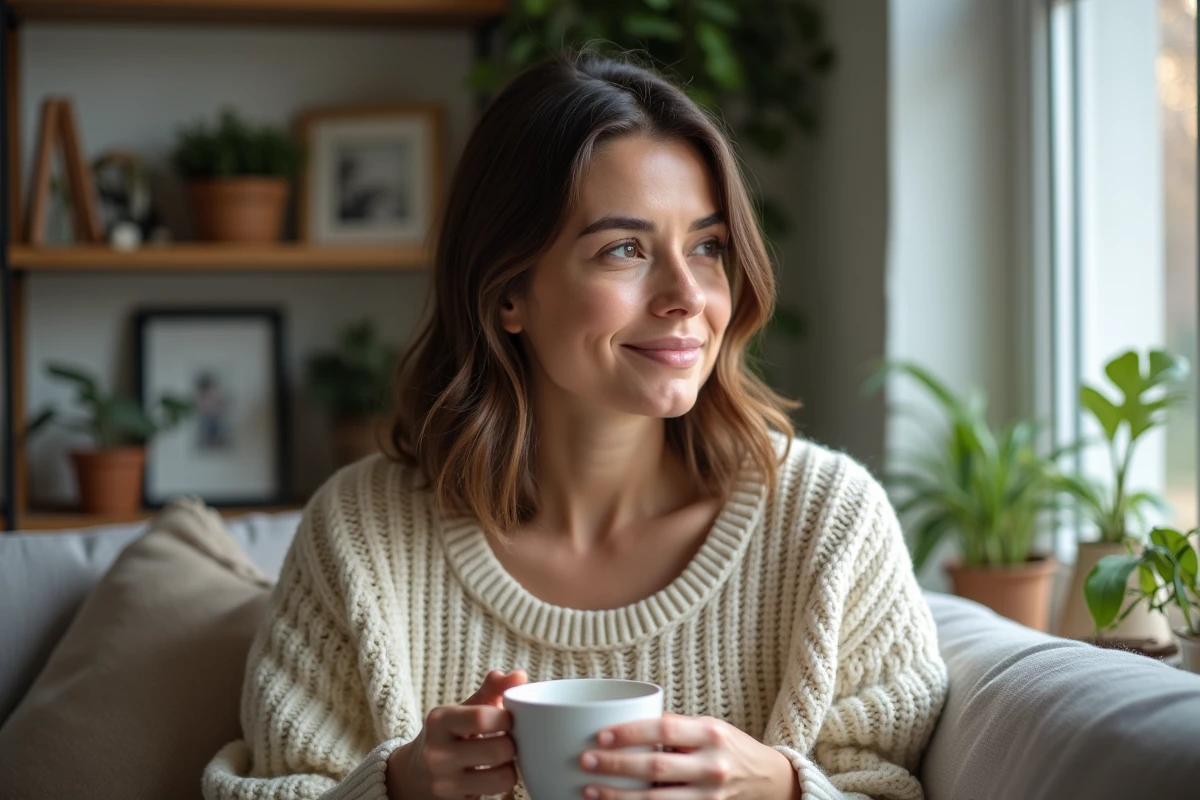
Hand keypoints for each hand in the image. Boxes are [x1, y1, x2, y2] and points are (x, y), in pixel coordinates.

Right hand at [386, 669, 528, 799]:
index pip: (481, 718)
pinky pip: (494, 795)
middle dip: (513, 744)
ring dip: (511, 768)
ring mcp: (444, 784)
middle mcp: (437, 754)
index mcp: (439, 721)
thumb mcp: (463, 709)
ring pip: (502, 778)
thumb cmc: (449, 734)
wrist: (414, 774)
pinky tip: (492, 776)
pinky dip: (501, 784)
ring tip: (503, 760)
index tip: (510, 719)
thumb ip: (492, 690)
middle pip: (499, 750)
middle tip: (509, 741)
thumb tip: (520, 676)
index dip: (506, 718)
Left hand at [577, 713, 800, 799]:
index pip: (665, 728)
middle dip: (616, 765)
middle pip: (656, 767)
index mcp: (710, 733)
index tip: (601, 735)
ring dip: (619, 797)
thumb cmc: (727, 747)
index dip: (630, 732)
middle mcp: (711, 765)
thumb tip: (624, 724)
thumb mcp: (708, 727)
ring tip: (590, 790)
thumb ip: (674, 727)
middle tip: (586, 761)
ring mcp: (710, 796)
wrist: (767, 779)